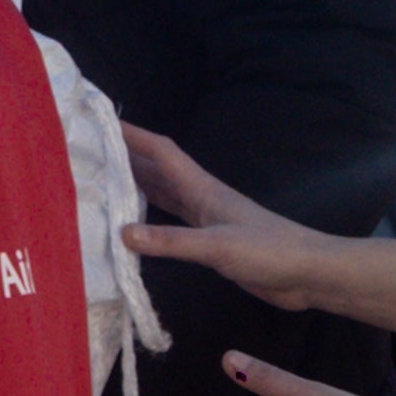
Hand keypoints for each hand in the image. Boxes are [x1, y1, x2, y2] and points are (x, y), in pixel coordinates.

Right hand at [118, 125, 338, 309]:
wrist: (310, 273)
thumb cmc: (270, 251)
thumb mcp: (218, 246)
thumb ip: (172, 241)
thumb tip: (122, 233)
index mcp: (202, 189)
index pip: (161, 151)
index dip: (131, 134)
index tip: (98, 122)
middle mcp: (201, 198)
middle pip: (156, 169)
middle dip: (124, 158)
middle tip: (86, 155)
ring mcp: (207, 219)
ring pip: (163, 194)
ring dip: (134, 186)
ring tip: (99, 184)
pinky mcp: (211, 242)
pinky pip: (172, 221)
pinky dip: (150, 219)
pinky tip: (133, 227)